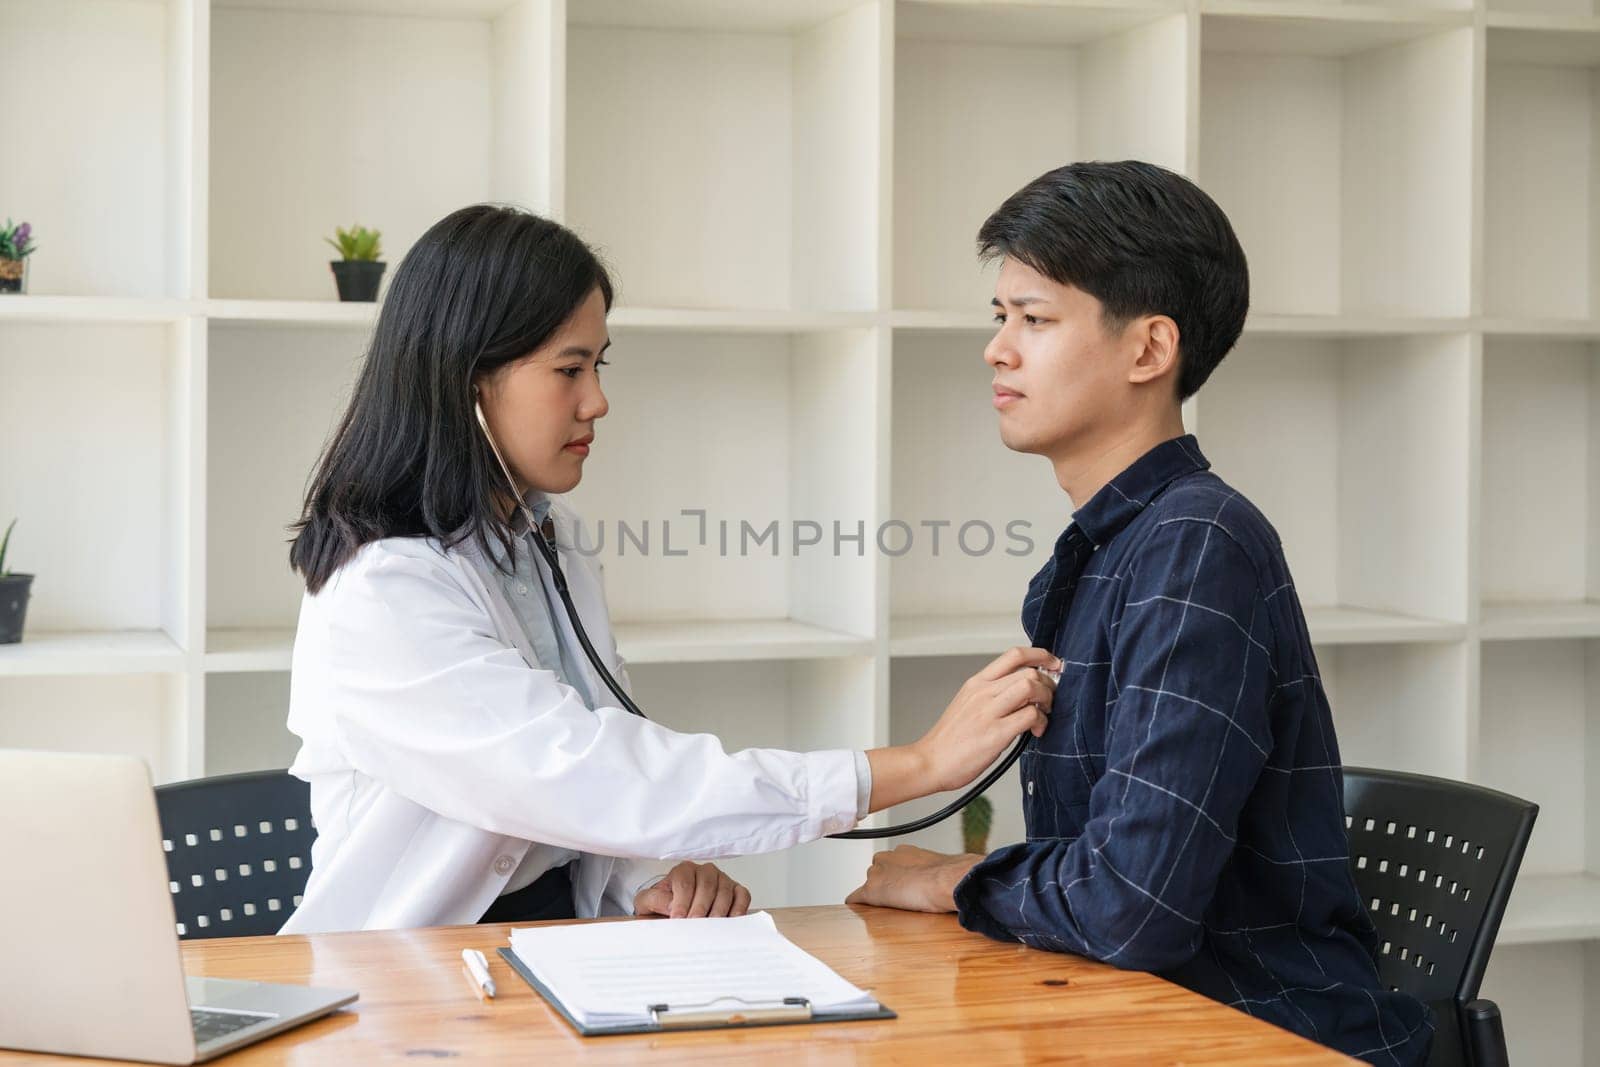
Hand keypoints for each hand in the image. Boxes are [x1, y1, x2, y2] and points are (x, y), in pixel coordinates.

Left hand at [633, 861, 751, 918]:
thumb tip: (670, 904)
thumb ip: (653, 899)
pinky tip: (730, 921)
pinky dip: (739, 908)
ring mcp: (722, 880)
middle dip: (700, 906)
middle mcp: (705, 871)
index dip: (681, 901)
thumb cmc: (662, 907)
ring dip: (718, 910)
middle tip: (694, 924)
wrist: (673, 913)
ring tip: (710, 927)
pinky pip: (743, 895)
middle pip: (706, 885)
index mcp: (683, 870)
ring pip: (725, 890)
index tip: (677, 918)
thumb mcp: (647, 903)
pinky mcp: (736, 891)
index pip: (684, 882)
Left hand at [845, 845, 981, 912]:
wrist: (947, 881)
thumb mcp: (944, 867)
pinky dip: (856, 904)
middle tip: (899, 897)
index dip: (897, 877)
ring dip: (875, 894)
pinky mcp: (872, 890)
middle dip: (884, 884)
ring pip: (869, 885)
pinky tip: (855, 909)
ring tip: (889, 906)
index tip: (904, 885)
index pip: (892, 863)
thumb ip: (941, 869)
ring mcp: (877, 874)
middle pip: (876, 872)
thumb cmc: (951, 876)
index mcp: (904, 851)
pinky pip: (855, 898)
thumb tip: (959, 874)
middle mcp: (887, 857)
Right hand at [913, 646, 1059, 793]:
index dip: (1040, 655)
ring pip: (1030, 687)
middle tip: (1049, 698)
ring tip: (1044, 713)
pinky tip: (1037, 730)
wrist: (930, 761)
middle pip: (1028, 671)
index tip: (1053, 663)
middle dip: (1048, 683)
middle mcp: (983, 692)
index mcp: (976, 682)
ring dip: (1046, 699)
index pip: (1014, 655)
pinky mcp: (996, 733)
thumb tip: (1024, 692)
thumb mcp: (967, 704)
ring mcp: (989, 712)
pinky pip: (1030, 715)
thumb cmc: (950, 739)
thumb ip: (992, 694)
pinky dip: (1042, 721)